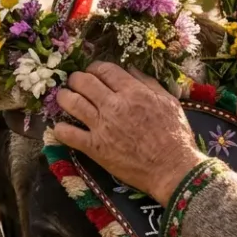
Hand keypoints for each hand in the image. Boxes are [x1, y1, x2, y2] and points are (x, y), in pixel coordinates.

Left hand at [51, 62, 205, 199]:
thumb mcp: (169, 102)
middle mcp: (114, 106)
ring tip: (63, 98)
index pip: (105, 70)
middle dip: (75, 79)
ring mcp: (102, 126)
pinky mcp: (95, 148)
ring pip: (72, 103)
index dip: (94, 68)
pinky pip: (68, 134)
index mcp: (133, 92)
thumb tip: (130, 69)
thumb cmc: (175, 136)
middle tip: (74, 83)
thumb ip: (148, 83)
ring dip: (63, 97)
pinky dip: (60, 128)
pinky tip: (61, 127)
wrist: (172, 168)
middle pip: (84, 82)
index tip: (92, 73)